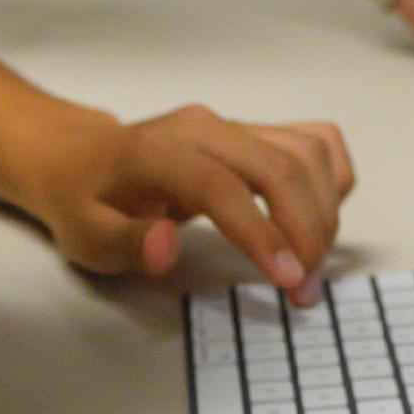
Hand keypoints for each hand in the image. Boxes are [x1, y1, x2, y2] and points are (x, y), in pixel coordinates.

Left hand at [26, 104, 352, 302]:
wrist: (82, 156)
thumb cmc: (85, 200)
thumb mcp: (85, 235)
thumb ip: (127, 243)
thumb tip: (166, 247)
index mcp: (158, 150)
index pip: (222, 185)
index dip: (261, 232)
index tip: (287, 280)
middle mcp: (205, 127)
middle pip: (278, 165)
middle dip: (306, 230)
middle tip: (304, 289)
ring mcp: (234, 125)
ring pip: (305, 152)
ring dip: (324, 211)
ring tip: (311, 265)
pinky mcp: (254, 132)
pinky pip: (313, 141)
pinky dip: (331, 178)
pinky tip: (322, 217)